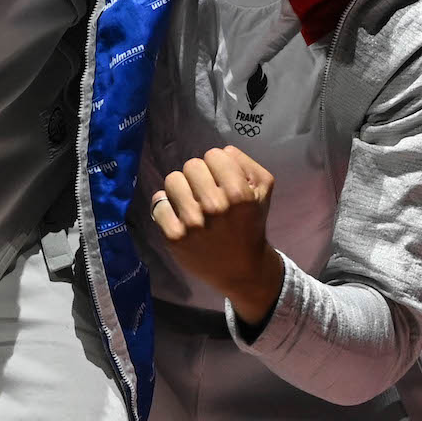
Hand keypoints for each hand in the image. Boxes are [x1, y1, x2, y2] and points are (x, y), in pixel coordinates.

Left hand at [149, 145, 283, 325]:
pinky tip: (179, 215)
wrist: (242, 269)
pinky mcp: (174, 236)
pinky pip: (158, 202)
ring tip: (191, 202)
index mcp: (239, 194)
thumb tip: (222, 151)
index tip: (221, 180)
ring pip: (172, 180)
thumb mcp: (263, 192)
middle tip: (206, 192)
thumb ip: (246, 164)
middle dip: (199, 176)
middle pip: (191, 165)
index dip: (218, 165)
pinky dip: (166, 206)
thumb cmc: (250, 225)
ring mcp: (192, 223)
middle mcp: (215, 207)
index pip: (213, 155)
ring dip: (181, 189)